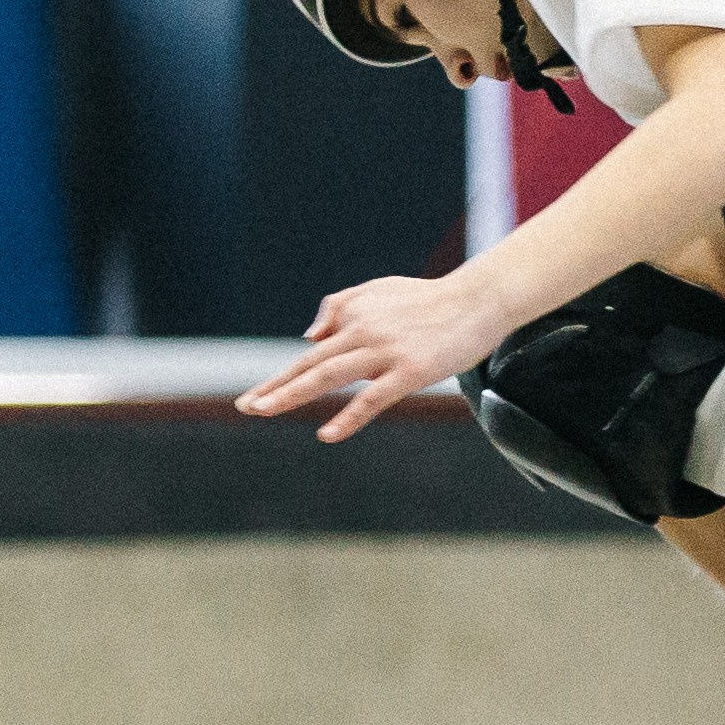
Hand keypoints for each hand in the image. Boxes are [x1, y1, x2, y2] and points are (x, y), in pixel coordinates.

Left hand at [237, 266, 507, 442]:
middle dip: (275, 386)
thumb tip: (309, 336)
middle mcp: (364, 332)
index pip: (311, 352)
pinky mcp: (411, 370)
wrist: (479, 299)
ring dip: (292, 393)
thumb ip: (342, 306)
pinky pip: (372, 398)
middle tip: (245, 406)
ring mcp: (386, 352)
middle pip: (310, 364)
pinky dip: (348, 416)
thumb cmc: (432, 299)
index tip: (255, 396)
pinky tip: (327, 434)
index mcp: (355, 317)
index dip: (282, 376)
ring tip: (265, 410)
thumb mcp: (380, 290)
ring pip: (330, 375)